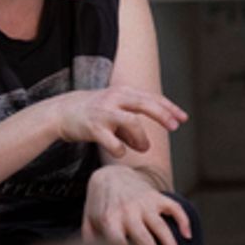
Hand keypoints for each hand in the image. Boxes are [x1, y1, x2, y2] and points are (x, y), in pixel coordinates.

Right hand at [53, 87, 186, 157]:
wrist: (60, 112)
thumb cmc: (91, 113)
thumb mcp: (113, 111)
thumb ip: (131, 127)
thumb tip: (144, 146)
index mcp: (122, 93)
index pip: (151, 98)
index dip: (169, 108)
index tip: (183, 118)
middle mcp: (114, 98)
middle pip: (145, 104)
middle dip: (163, 115)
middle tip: (175, 127)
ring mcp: (104, 112)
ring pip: (132, 122)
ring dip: (141, 138)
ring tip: (141, 147)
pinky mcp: (94, 128)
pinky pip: (114, 143)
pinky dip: (121, 150)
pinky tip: (119, 151)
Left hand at [81, 164, 189, 244]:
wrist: (111, 174)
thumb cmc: (100, 205)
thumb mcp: (90, 222)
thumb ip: (90, 242)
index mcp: (109, 220)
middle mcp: (128, 211)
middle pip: (144, 239)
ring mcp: (144, 203)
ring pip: (161, 226)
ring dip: (171, 244)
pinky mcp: (156, 197)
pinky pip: (174, 208)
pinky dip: (183, 220)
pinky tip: (188, 235)